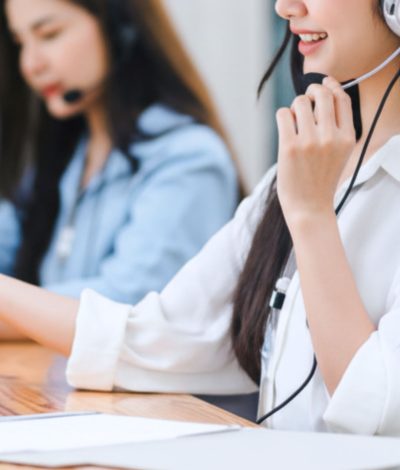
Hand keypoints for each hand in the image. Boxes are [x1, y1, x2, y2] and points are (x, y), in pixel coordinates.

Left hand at [276, 76, 355, 228]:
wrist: (310, 208)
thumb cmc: (321, 181)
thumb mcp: (340, 154)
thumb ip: (335, 128)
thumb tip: (320, 96)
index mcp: (348, 137)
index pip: (342, 99)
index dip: (331, 86)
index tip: (323, 83)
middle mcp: (331, 137)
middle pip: (322, 95)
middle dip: (311, 92)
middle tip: (305, 101)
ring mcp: (310, 142)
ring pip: (300, 102)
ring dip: (295, 107)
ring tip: (294, 121)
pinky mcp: (290, 147)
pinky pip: (283, 114)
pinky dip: (283, 116)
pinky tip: (285, 128)